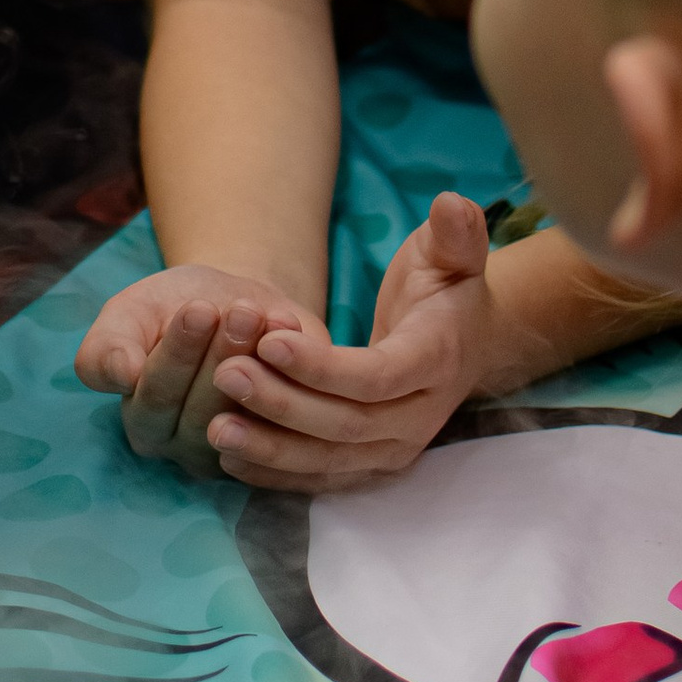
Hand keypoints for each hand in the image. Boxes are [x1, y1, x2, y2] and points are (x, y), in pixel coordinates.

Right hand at [77, 264, 329, 476]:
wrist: (237, 304)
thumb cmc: (174, 308)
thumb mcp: (131, 313)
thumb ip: (109, 345)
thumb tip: (123, 375)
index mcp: (144, 422)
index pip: (156, 397)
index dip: (178, 353)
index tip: (199, 307)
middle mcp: (189, 447)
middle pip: (204, 412)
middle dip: (222, 356)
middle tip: (241, 310)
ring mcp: (241, 450)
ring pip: (248, 418)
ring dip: (259, 364)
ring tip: (261, 315)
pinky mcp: (286, 440)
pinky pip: (290, 420)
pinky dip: (294, 373)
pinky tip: (287, 329)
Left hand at [201, 191, 495, 489]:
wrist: (466, 344)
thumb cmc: (445, 289)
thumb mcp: (453, 253)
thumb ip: (456, 232)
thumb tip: (451, 203)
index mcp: (436, 361)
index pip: (377, 376)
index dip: (321, 367)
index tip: (266, 342)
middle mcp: (420, 417)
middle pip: (346, 425)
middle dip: (282, 404)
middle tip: (225, 374)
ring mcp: (396, 449)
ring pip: (330, 461)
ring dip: (271, 447)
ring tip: (215, 427)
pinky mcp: (372, 466)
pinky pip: (322, 479)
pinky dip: (276, 473)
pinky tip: (231, 457)